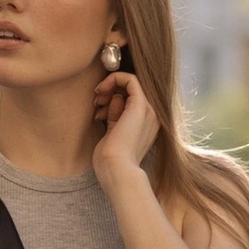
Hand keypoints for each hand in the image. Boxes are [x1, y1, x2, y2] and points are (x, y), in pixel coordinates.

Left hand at [92, 58, 158, 195]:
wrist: (116, 170)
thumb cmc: (110, 160)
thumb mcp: (113, 132)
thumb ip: (116, 114)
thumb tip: (114, 98)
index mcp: (147, 123)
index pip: (132, 98)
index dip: (113, 96)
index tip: (98, 106)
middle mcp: (152, 115)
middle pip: (132, 88)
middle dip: (110, 90)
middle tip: (96, 101)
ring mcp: (149, 110)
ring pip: (131, 81)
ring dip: (110, 85)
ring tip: (97, 100)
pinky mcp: (140, 105)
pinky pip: (130, 78)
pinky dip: (113, 79)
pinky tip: (101, 91)